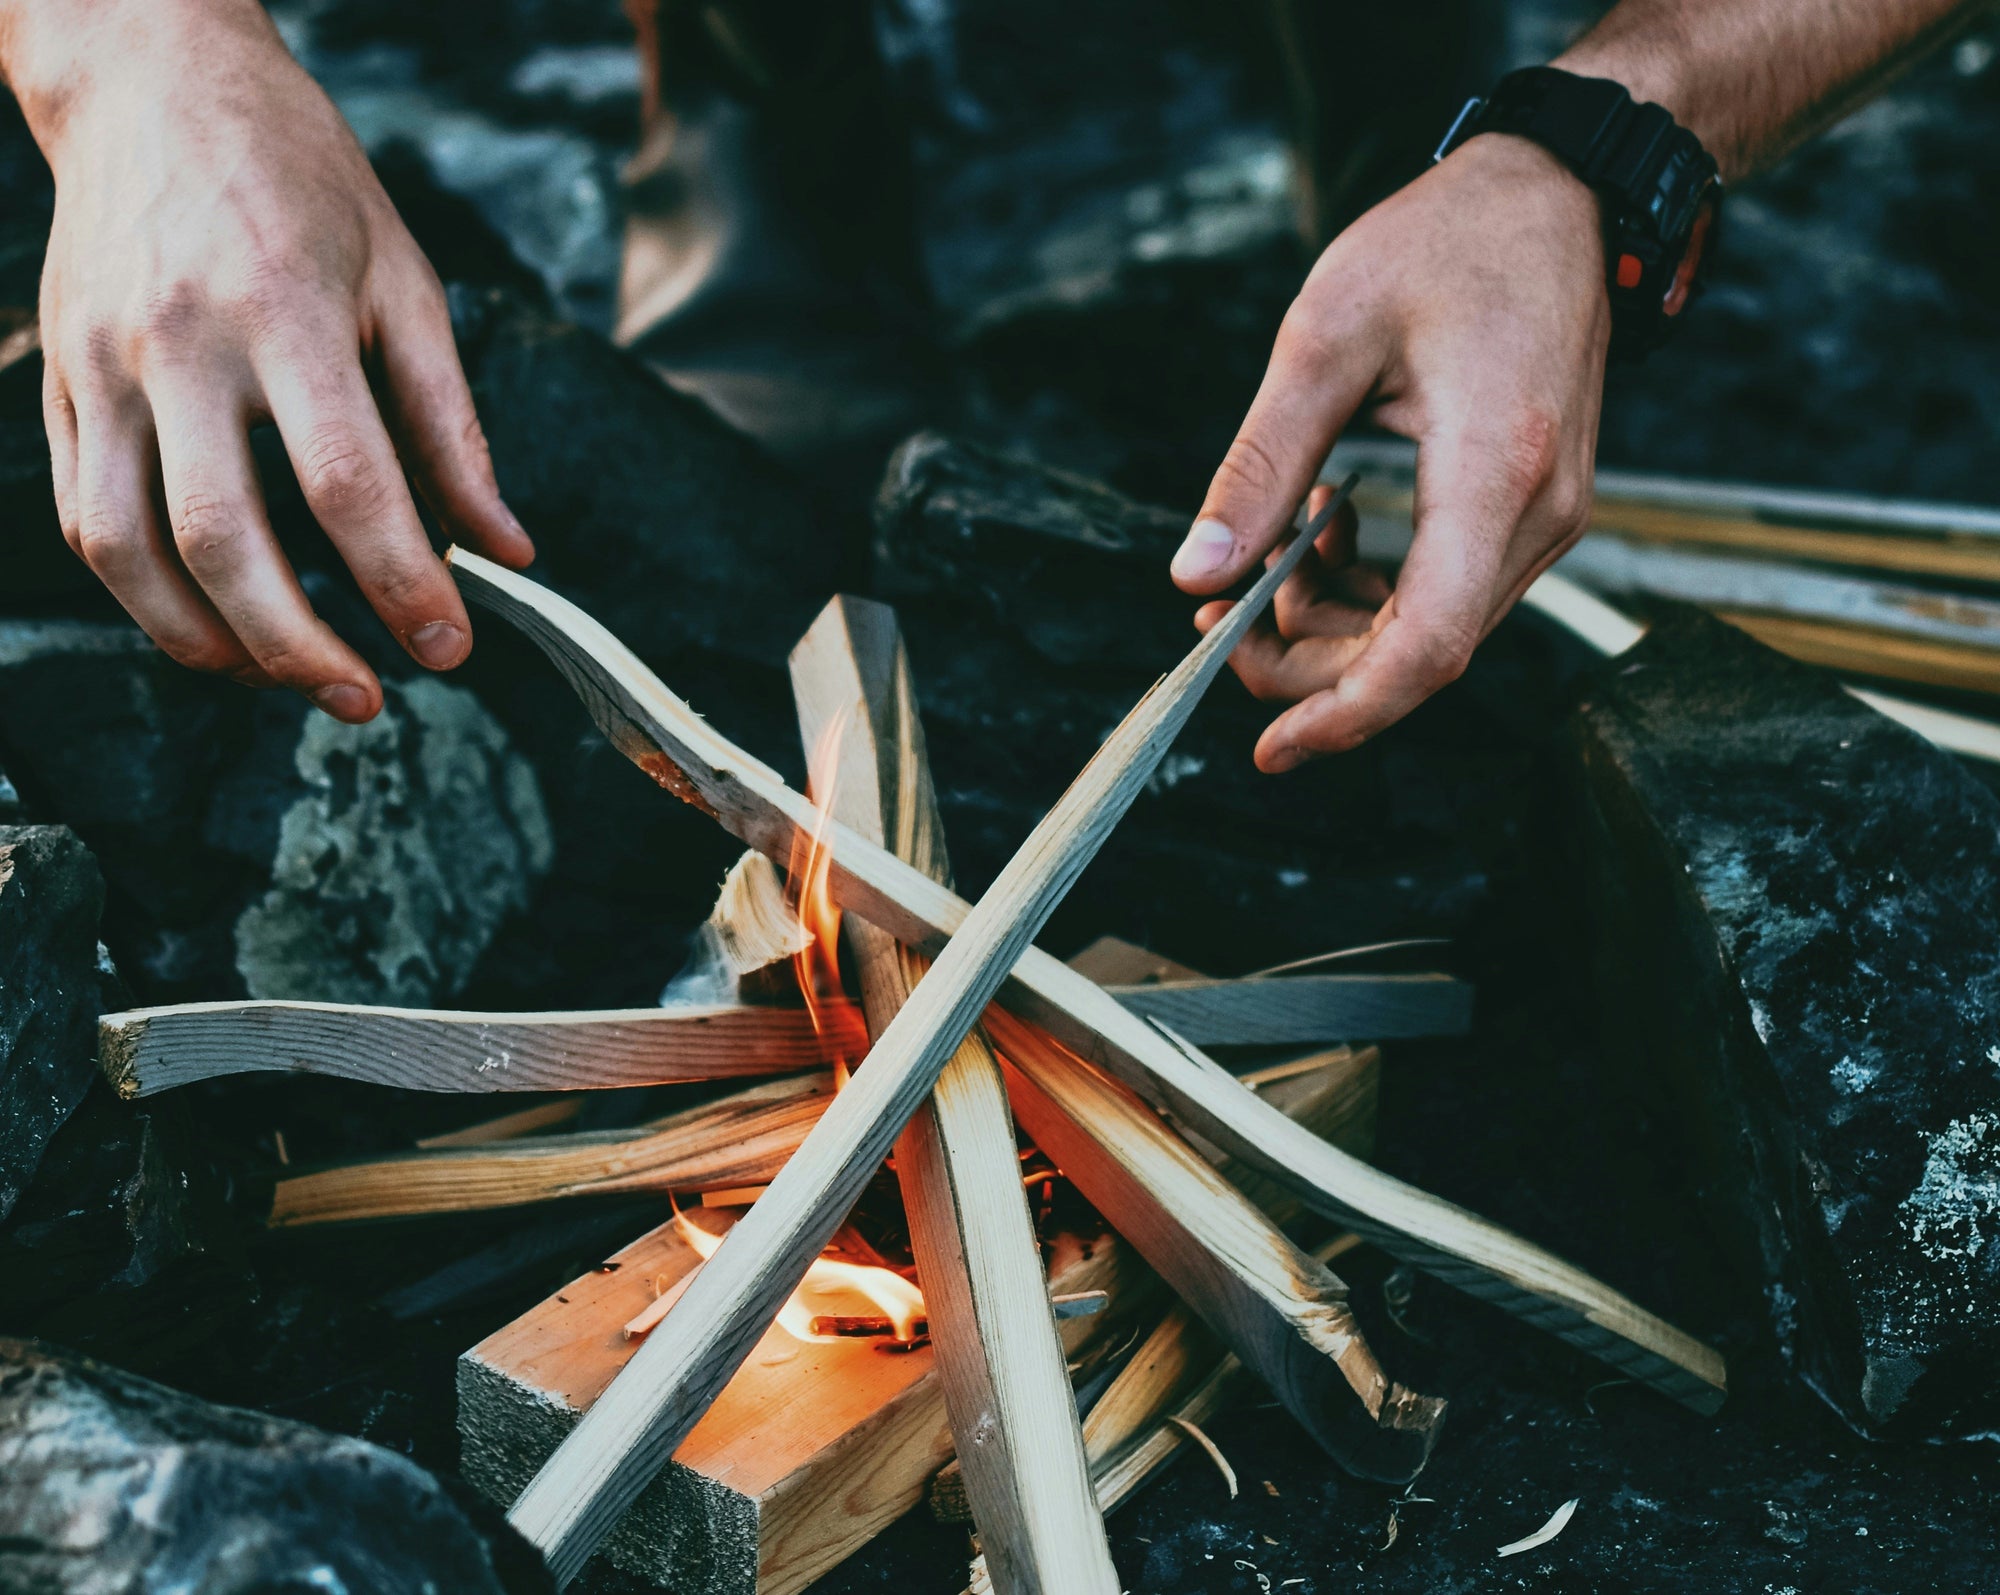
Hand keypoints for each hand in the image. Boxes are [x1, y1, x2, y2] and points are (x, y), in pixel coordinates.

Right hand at [13, 0, 532, 721]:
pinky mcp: (58, 380)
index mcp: (289, 311)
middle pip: (227, 539)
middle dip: (302, 648)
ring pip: (132, 548)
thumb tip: (507, 550)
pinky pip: (87, 520)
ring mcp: (103, 364)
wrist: (151, 80)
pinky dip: (145, 598)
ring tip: (286, 679)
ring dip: (211, 642)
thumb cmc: (300, 181)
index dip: (401, 586)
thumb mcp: (408, 283)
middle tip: (367, 699)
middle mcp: (182, 343)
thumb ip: (454, 428)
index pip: (349, 485)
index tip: (448, 650)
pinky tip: (212, 626)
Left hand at [1170, 132, 1609, 770]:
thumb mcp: (1323, 338)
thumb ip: (1258, 466)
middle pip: (1419, 656)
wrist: (1561, 195)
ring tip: (1268, 559)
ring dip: (1337, 624)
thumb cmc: (1448, 243)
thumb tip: (1194, 574)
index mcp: (1493, 472)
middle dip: (1310, 664)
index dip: (1347, 715)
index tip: (1271, 748)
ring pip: (1430, 631)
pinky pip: (1448, 592)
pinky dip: (1375, 591)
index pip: (1429, 647)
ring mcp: (1546, 518)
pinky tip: (1327, 528)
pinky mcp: (1533, 510)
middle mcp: (1538, 515)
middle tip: (1220, 621)